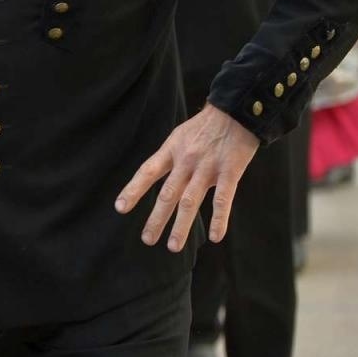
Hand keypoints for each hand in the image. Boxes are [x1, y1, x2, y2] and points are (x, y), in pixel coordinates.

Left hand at [114, 103, 260, 250]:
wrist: (237, 110)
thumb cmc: (206, 126)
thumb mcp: (180, 136)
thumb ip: (169, 158)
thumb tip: (154, 177)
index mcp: (171, 151)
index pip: (147, 172)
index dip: (133, 190)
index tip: (120, 208)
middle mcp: (185, 160)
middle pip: (167, 194)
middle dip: (156, 218)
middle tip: (147, 240)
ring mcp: (207, 167)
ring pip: (190, 201)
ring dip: (181, 226)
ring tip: (173, 246)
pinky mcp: (230, 171)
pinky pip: (223, 199)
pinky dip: (219, 219)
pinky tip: (215, 236)